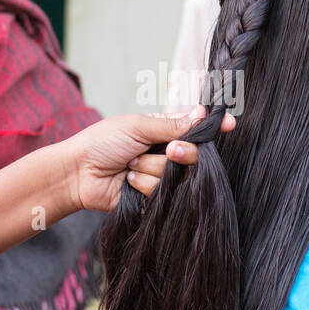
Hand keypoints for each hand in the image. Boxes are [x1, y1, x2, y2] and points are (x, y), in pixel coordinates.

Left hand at [65, 104, 235, 213]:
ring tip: (129, 165)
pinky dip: (143, 184)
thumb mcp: (138, 125)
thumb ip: (172, 124)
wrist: (78, 173)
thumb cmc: (102, 142)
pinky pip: (162, 191)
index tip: (230, 124)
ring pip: (175, 174)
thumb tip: (202, 113)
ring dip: (150, 168)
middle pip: (192, 154)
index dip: (212, 127)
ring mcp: (158, 175)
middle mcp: (163, 152)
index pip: (194, 128)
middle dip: (179, 152)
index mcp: (161, 130)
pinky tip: (127, 181)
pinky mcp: (151, 196)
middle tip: (166, 150)